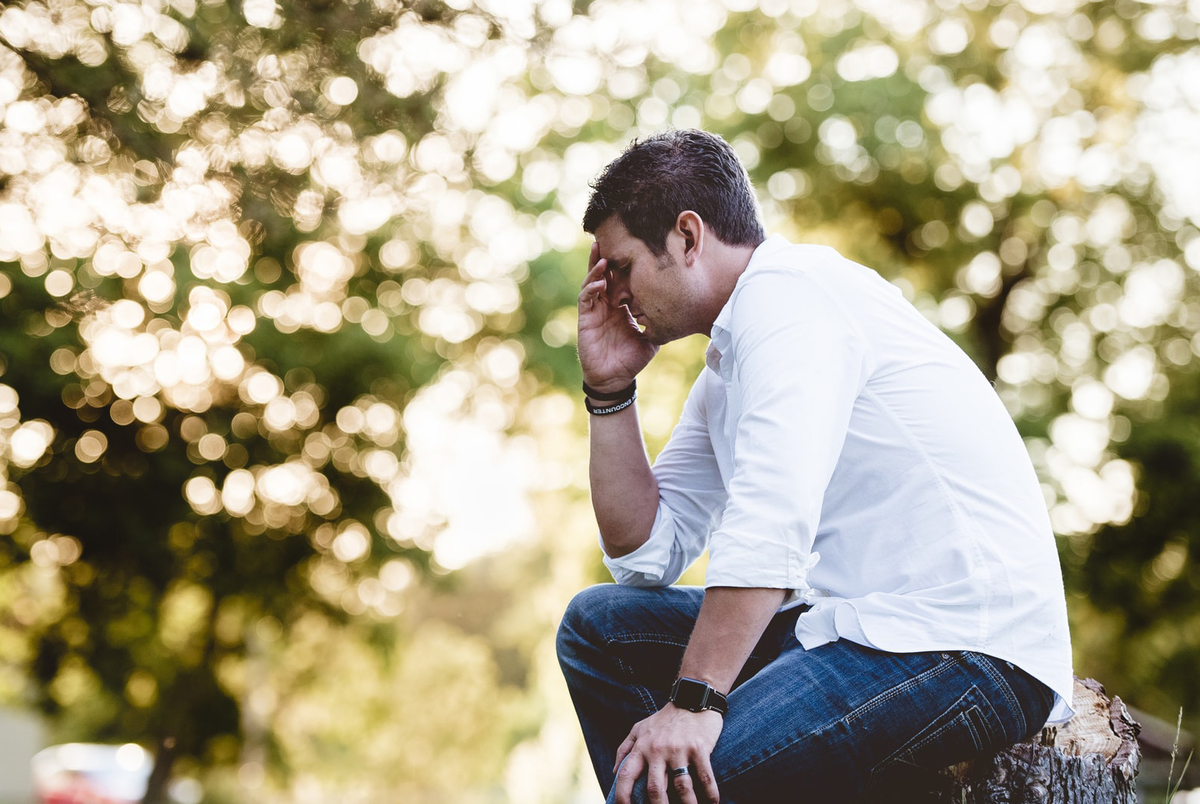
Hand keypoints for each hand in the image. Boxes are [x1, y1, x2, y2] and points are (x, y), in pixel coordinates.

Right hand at [578, 241, 657, 393]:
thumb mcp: (651, 339)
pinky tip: (599, 283)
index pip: (621, 280)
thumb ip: (659, 324)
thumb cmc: (631, 359)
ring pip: (592, 282)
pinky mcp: (585, 319)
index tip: (633, 248)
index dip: (624, 265)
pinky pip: (586, 299)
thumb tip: (678, 313)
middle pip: (604, 275)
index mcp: (622, 306)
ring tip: (602, 255)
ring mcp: (595, 310)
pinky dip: (591, 288)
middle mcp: (607, 305)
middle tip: (609, 238)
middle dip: (605, 257)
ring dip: (595, 268)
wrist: (615, 379)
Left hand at [611, 704, 722, 803]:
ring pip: (682, 787)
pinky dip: (710, 793)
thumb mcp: (639, 728)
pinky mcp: (699, 748)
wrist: (692, 698)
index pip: (625, 775)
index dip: (622, 796)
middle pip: (655, 788)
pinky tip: (713, 803)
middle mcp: (658, 750)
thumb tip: (614, 772)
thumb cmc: (664, 718)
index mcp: (641, 747)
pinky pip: (705, 777)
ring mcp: (679, 749)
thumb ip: (625, 749)